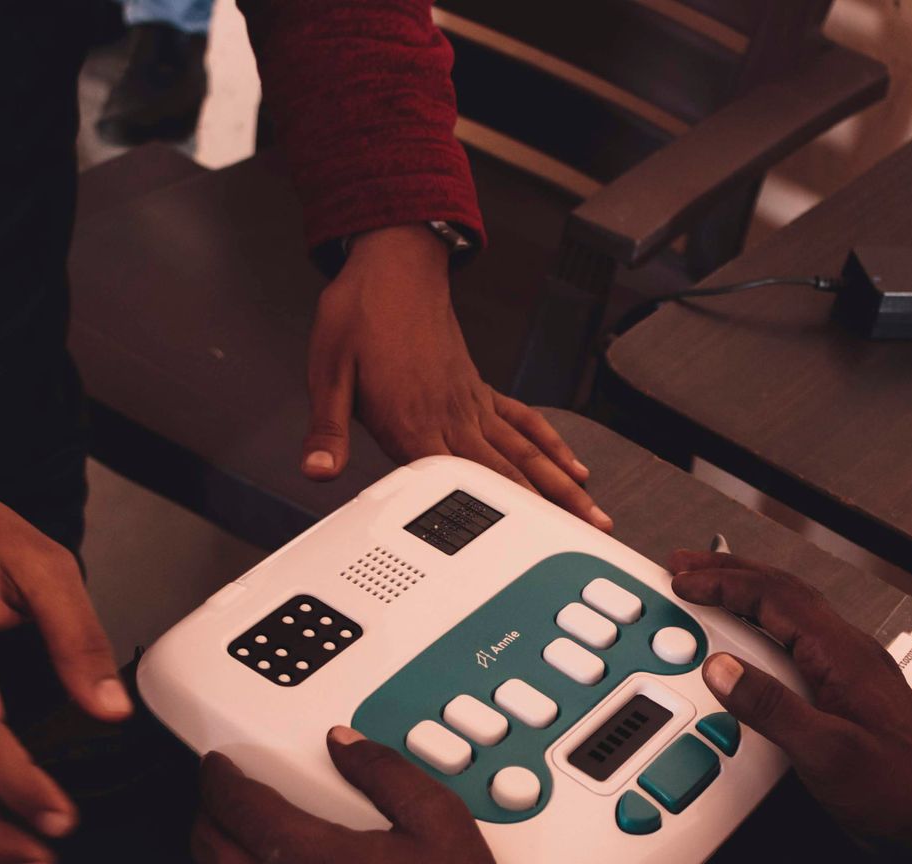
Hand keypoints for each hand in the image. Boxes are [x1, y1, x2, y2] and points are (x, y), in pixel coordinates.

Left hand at [189, 726, 512, 863]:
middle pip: (207, 844)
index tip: (220, 766)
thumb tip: (348, 747)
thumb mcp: (439, 823)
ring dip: (208, 857)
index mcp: (308, 856)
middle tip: (224, 795)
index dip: (218, 776)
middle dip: (209, 810)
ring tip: (225, 839)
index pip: (234, 803)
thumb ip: (386, 772)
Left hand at [301, 223, 611, 530]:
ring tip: (595, 516)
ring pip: (526, 453)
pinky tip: (572, 466)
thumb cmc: (360, 313)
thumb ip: (327, 429)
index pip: (455, 483)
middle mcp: (452, 416)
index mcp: (414, 420)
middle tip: (589, 536)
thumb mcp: (328, 372)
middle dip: (552, 511)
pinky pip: (523, 421)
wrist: (391, 264)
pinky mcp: (479, 388)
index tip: (522, 551)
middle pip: (510, 473)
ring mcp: (471, 402)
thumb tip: (317, 470)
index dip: (488, 519)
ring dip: (562, 487)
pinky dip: (550, 445)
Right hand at [669, 550, 911, 863]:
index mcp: (843, 654)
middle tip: (685, 565)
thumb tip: (722, 670)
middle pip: (782, 592)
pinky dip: (760, 626)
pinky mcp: (844, 690)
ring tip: (707, 591)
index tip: (684, 579)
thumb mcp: (826, 753)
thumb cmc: (897, 789)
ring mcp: (848, 669)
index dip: (724, 584)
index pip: (776, 597)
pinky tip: (745, 640)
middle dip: (729, 572)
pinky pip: (795, 640)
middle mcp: (847, 652)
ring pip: (789, 612)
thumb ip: (771, 709)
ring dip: (744, 596)